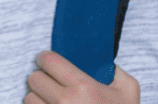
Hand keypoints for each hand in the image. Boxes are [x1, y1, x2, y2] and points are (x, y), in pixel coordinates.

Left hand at [25, 51, 139, 103]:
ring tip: (52, 99)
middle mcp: (65, 102)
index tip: (49, 61)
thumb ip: (115, 70)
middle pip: (34, 78)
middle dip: (42, 78)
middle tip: (52, 81)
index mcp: (84, 87)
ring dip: (38, 97)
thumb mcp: (128, 91)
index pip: (48, 60)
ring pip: (29, 97)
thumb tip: (100, 61)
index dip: (47, 58)